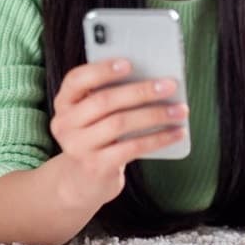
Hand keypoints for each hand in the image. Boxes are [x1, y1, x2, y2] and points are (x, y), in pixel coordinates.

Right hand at [48, 58, 189, 208]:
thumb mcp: (94, 115)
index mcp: (64, 102)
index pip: (77, 79)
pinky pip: (131, 148)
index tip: (130, 63)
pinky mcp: (96, 166)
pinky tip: (176, 133)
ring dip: (155, 115)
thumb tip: (154, 80)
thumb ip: (112, 96)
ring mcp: (78, 147)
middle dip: (140, 91)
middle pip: (104, 101)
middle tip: (169, 85)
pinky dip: (158, 139)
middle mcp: (65, 123)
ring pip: (120, 123)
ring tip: (180, 110)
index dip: (102, 70)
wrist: (82, 181)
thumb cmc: (97, 137)